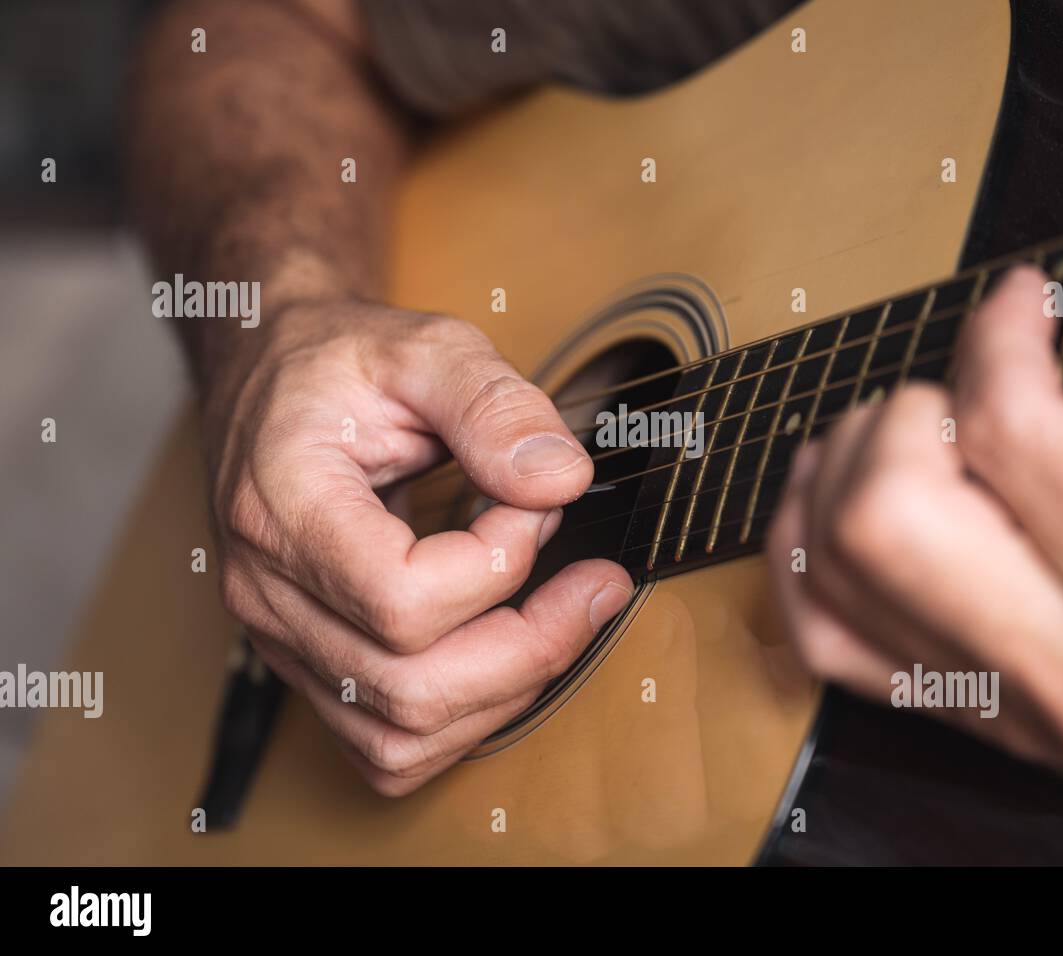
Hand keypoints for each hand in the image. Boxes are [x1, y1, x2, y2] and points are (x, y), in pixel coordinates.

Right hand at [206, 299, 632, 794]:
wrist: (270, 377)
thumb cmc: (337, 363)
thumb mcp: (421, 345)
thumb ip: (492, 404)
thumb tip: (561, 479)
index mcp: (280, 507)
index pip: (401, 597)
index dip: (498, 564)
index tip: (534, 504)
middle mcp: (268, 592)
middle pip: (410, 688)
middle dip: (531, 647)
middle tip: (593, 585)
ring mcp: (282, 640)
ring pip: (401, 737)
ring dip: (507, 690)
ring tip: (562, 616)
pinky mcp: (308, 665)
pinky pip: (386, 745)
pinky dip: (463, 720)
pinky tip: (507, 655)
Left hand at [767, 77, 1062, 830]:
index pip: (1011, 429)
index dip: (1001, 332)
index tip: (1024, 303)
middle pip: (886, 515)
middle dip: (901, 416)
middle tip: (957, 392)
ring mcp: (1002, 704)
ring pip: (833, 574)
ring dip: (839, 468)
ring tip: (898, 430)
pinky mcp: (963, 717)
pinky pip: (823, 641)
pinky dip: (799, 554)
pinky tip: (830, 496)